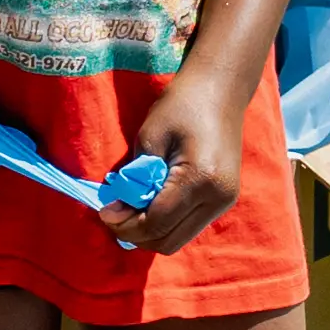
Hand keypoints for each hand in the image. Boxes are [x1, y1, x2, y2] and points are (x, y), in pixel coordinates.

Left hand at [107, 59, 261, 252]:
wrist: (221, 89)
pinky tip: (150, 205)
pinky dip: (166, 223)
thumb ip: (135, 177)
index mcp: (201, 179)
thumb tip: (117, 211)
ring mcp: (225, 202)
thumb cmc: (182, 104)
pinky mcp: (225, 200)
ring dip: (151, 232)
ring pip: (179, 239)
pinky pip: (188, 226)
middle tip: (114, 215)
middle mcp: (218, 198)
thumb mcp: (150, 136)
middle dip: (136, 234)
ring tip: (130, 211)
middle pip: (169, 241)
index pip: (157, 223)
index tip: (104, 212)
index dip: (125, 224)